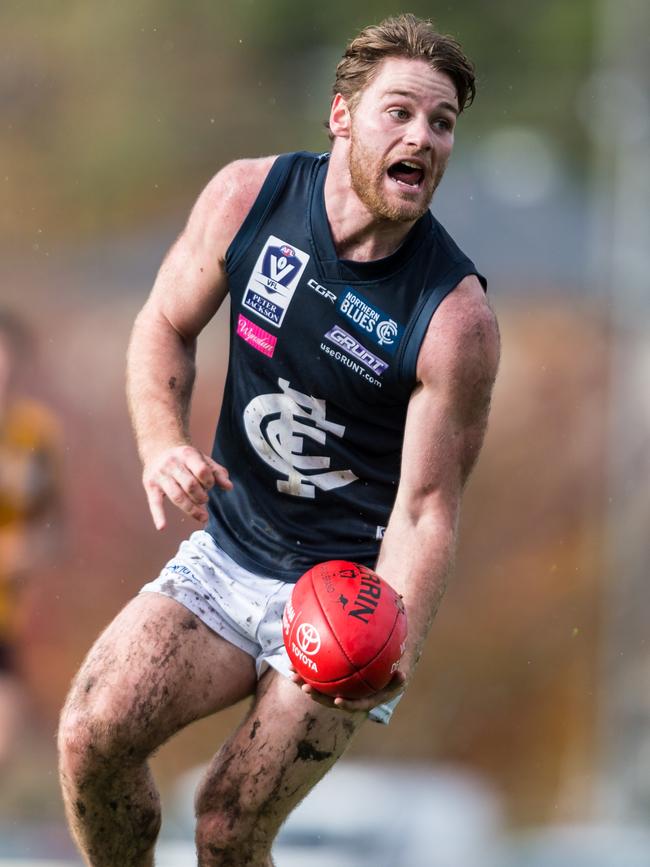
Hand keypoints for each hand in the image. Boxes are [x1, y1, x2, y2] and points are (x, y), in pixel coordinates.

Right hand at [143, 444, 232, 529]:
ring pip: (177, 496)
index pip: (202, 471)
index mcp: (187, 455)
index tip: (209, 486)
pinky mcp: (150, 485)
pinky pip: (154, 502)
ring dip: (191, 509)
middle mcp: (172, 464)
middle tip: (204, 500)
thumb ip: (216, 472)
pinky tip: (162, 526)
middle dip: (201, 497)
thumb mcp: (202, 459)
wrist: (158, 448)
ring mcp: (160, 475)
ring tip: (202, 515)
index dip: (209, 482)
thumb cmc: (184, 457)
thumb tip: (229, 487)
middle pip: (190, 485)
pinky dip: (158, 515)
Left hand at [289, 664, 406, 713]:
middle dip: (316, 694)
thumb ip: (399, 678)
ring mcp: (339, 688)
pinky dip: (307, 667)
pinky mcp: (331, 678)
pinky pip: (318, 674)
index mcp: (365, 700)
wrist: (382, 669)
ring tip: (291, 672)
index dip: (347, 705)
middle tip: (305, 687)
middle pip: (330, 698)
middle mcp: (349, 696)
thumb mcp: (399, 676)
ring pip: (320, 686)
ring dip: (305, 680)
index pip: (355, 705)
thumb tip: (401, 674)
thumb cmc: (391, 672)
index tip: (337, 701)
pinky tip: (294, 657)